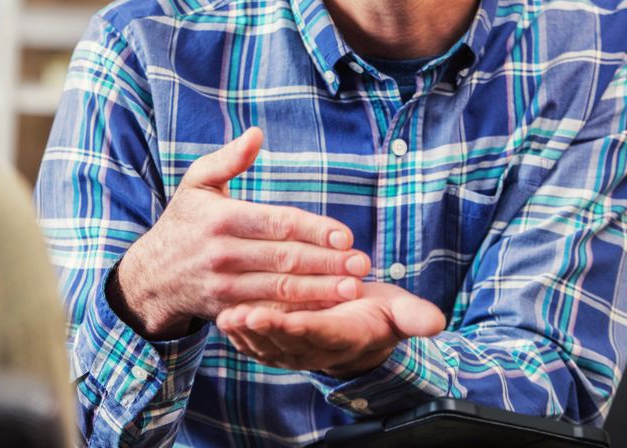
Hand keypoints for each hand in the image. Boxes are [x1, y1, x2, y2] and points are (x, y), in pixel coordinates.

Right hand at [109, 128, 370, 339]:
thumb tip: (257, 134)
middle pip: (284, 259)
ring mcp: (225, 288)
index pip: (276, 224)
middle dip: (326, 263)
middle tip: (362, 264)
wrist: (152, 274)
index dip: (313, 230)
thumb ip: (228, 159)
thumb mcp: (196, 183)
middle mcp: (224, 255)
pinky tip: (326, 309)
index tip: (345, 235)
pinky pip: (269, 312)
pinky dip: (298, 313)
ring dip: (320, 291)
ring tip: (353, 289)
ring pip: (280, 291)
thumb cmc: (184, 221)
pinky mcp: (228, 311)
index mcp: (222, 219)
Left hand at [215, 282, 445, 375]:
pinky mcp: (278, 345)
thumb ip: (413, 317)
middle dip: (263, 330)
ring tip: (227, 316)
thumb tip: (437, 323)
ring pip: (266, 345)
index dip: (297, 327)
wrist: (359, 325)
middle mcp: (315, 348)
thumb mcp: (398, 311)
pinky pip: (257, 344)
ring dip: (245, 333)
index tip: (278, 316)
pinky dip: (240, 335)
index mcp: (343, 336)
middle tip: (242, 315)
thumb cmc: (375, 311)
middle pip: (285, 341)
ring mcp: (293, 350)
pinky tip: (224, 318)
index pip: (318, 333)